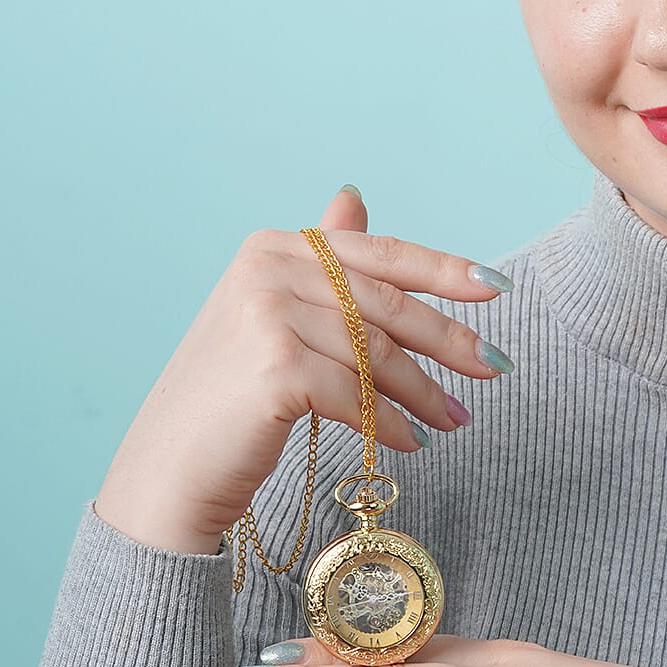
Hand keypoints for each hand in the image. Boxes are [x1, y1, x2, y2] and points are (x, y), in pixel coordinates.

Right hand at [94, 186, 513, 554]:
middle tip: (496, 369)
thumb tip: (354, 195)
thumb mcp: (276, 316)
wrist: (168, 471)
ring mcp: (269, 314)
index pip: (380, 254)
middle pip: (385, 305)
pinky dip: (390, 424)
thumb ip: (321, 262)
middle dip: (449, 340)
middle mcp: (268, 269)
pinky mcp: (276, 366)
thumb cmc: (232, 397)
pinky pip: (358, 395)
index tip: (497, 287)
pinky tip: (410, 444)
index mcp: (274, 247)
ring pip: (377, 354)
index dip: (444, 270)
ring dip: (426, 393)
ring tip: (456, 420)